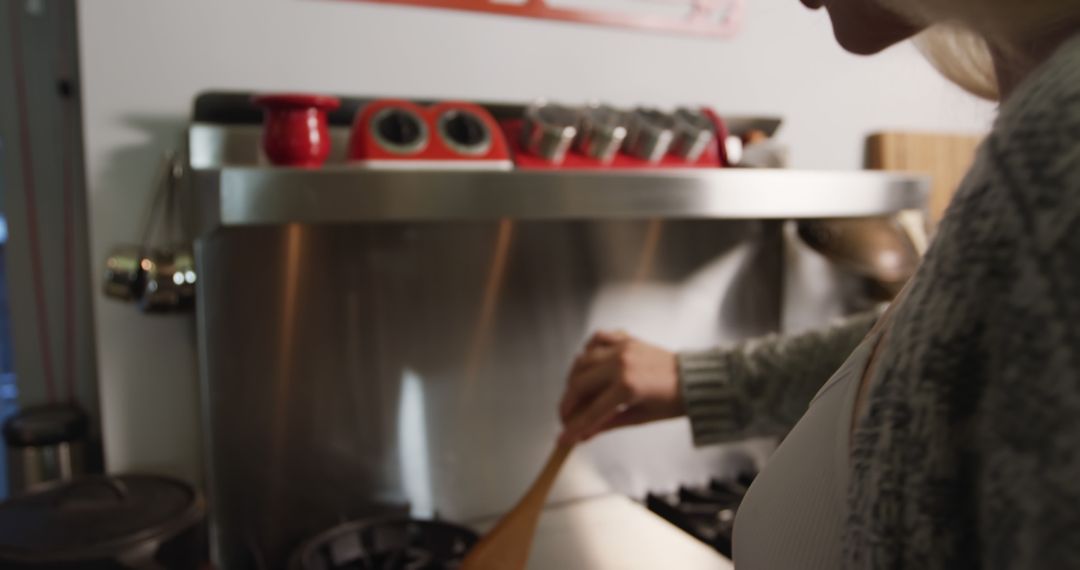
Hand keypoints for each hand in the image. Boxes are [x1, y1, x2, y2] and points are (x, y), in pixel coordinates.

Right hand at [558, 330, 683, 444]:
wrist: (694, 380)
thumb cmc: (672, 401)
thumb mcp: (640, 417)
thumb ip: (608, 424)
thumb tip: (583, 436)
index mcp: (628, 387)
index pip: (592, 411)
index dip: (574, 427)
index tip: (562, 438)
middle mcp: (621, 364)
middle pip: (579, 384)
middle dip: (568, 403)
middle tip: (565, 417)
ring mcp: (622, 348)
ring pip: (582, 360)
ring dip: (573, 378)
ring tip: (574, 395)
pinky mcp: (626, 338)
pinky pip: (597, 338)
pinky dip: (588, 350)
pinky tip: (588, 364)